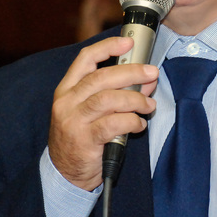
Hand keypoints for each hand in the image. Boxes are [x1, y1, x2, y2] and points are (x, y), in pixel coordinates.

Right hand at [48, 37, 157, 190]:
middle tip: (151, 73)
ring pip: (108, 99)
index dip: (108, 47)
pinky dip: (131, 121)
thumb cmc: (81, 138)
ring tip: (149, 104)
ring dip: (134, 99)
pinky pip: (113, 124)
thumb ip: (115, 93)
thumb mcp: (90, 111)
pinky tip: (139, 124)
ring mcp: (73, 121)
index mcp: (67, 90)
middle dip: (131, 72)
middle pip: (101, 77)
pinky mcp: (84, 140)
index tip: (129, 42)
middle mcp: (67, 102)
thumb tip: (146, 81)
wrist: (65, 174)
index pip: (85, 59)